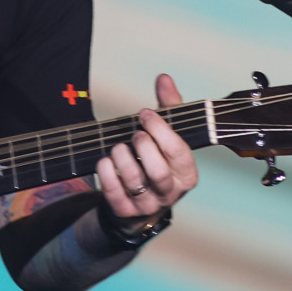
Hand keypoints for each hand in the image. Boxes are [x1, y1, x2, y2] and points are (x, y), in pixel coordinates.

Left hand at [94, 74, 197, 229]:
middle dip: (144, 147)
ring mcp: (147, 205)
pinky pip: (113, 193)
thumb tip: (163, 78)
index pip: (178, 152)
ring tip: (118, 146)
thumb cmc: (158, 160)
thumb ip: (168, 106)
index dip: (160, 130)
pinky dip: (106, 173)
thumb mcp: (167, 135)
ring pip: (134, 182)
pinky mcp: (125, 212)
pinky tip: (105, 160)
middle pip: (158, 172)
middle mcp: (170, 193)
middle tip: (135, 134)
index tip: (145, 114)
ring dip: (122, 158)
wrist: (141, 201)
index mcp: (186, 174)